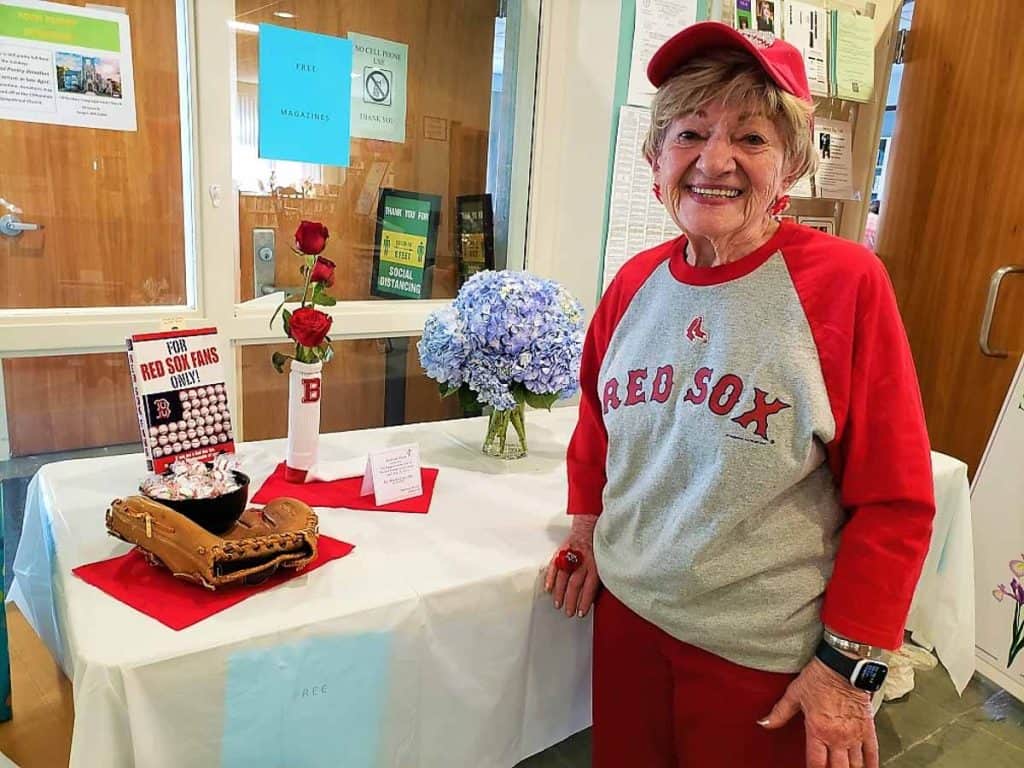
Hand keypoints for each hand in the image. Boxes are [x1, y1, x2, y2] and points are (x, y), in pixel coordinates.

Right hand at [544, 514, 598, 617]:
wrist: (589, 526)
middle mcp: (583, 560)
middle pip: (575, 584)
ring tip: (558, 604)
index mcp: (595, 565)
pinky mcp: (562, 550)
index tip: (581, 612)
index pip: (589, 587)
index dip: (585, 601)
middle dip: (571, 600)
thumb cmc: (597, 547)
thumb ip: (598, 576)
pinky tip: (548, 588)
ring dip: (560, 592)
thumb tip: (593, 596)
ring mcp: (571, 555)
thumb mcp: (603, 562)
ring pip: (564, 577)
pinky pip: (554, 565)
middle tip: (568, 612)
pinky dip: (550, 577)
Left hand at [759, 657, 877, 767]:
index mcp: (818, 730)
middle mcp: (837, 737)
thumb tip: (764, 723)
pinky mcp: (868, 729)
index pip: (815, 764)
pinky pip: (872, 753)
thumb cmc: (820, 677)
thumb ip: (779, 713)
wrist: (843, 666)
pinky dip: (871, 765)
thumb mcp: (794, 694)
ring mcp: (854, 735)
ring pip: (855, 766)